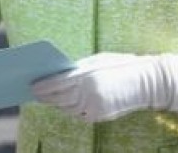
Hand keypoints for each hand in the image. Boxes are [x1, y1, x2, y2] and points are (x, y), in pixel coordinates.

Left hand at [32, 52, 177, 121]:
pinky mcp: (100, 116)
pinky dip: (71, 109)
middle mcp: (88, 94)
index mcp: (86, 77)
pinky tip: (65, 103)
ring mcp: (94, 107)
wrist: (146, 82)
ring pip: (67, 108)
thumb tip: (57, 74)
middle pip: (59, 99)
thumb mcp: (95, 61)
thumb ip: (77, 69)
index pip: (56, 84)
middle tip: (34, 92)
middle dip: (46, 96)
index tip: (31, 86)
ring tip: (47, 97)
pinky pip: (79, 114)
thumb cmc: (119, 65)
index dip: (42, 86)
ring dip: (56, 103)